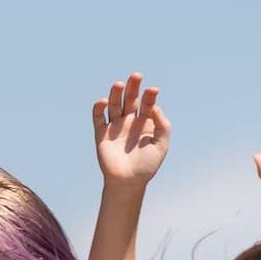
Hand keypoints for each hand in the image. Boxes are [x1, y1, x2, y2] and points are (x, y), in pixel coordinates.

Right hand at [91, 71, 170, 185]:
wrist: (128, 183)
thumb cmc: (147, 165)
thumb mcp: (161, 144)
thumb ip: (162, 125)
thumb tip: (155, 107)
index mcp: (145, 123)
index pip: (147, 104)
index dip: (150, 96)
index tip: (153, 90)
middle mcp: (129, 121)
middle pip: (130, 99)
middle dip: (133, 87)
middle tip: (136, 76)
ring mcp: (115, 126)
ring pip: (114, 104)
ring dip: (116, 93)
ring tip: (119, 84)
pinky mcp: (102, 133)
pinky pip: (98, 118)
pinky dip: (99, 108)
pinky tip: (104, 102)